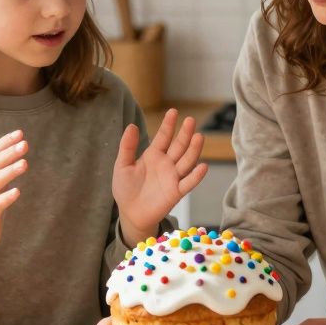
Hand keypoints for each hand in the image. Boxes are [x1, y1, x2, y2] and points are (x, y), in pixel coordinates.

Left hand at [113, 109, 207, 243]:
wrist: (130, 213)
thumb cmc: (126, 189)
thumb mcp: (122, 165)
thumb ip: (127, 147)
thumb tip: (131, 125)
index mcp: (153, 155)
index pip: (163, 136)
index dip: (168, 125)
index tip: (173, 111)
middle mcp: (166, 163)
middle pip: (179, 146)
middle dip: (184, 133)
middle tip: (190, 120)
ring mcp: (173, 177)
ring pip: (186, 161)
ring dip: (193, 150)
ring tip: (199, 137)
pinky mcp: (176, 192)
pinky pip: (188, 183)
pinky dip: (196, 176)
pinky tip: (203, 166)